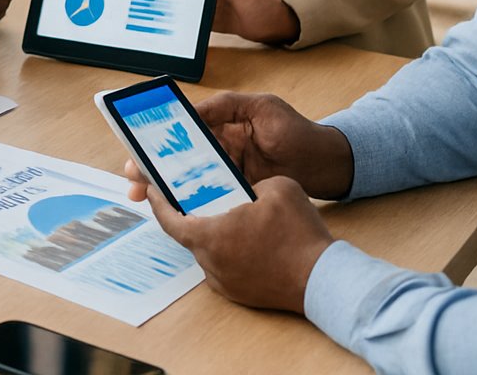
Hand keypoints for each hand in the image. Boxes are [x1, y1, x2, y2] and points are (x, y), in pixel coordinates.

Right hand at [122, 91, 353, 200]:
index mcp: (220, 125)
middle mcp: (218, 149)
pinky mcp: (236, 193)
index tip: (138, 148)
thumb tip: (192, 113)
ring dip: (164, 188)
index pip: (180, 130)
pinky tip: (174, 211)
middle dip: (151, 168)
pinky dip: (189, 204)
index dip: (157, 139)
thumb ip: (227, 106)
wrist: (328, 165)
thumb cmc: (297, 130)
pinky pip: (207, 198)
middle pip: (176, 158)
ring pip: (187, 180)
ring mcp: (226, 173)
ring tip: (144, 197)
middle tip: (132, 179)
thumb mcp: (262, 107)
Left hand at [143, 177, 333, 313]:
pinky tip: (245, 239)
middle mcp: (210, 263)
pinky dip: (227, 251)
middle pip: (188, 234)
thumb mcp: (276, 187)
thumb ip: (250, 183)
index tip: (152, 189)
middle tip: (194, 196)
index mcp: (210, 236)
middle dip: (188, 214)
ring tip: (225, 215)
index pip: (169, 219)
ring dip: (211, 234)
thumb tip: (245, 190)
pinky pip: (224, 267)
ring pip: (207, 251)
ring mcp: (225, 282)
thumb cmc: (298, 234)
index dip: (157, 202)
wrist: (324, 279)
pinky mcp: (240, 294)